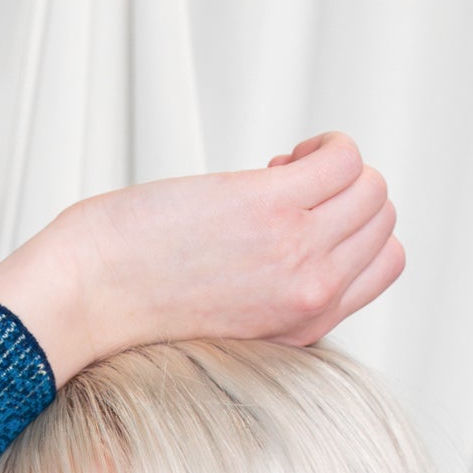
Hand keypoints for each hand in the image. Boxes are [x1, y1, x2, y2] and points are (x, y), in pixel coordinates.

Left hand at [0, 133, 403, 385]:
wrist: (89, 301)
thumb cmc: (137, 303)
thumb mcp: (230, 322)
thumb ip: (275, 295)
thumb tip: (291, 239)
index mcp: (304, 328)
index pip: (383, 266)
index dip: (350, 232)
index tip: (300, 225)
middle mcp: (312, 297)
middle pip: (381, 221)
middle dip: (341, 195)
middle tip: (283, 196)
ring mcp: (299, 253)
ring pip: (372, 186)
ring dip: (333, 166)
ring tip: (279, 176)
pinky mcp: (274, 208)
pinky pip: (343, 155)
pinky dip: (323, 143)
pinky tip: (275, 160)